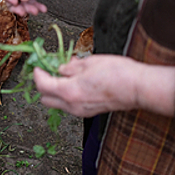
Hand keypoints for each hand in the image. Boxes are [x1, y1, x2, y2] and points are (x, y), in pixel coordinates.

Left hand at [34, 55, 174, 117]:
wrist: (138, 88)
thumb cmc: (118, 73)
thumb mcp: (90, 62)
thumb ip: (71, 67)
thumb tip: (61, 68)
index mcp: (69, 91)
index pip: (42, 85)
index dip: (37, 73)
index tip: (38, 65)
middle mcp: (72, 105)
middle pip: (45, 98)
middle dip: (43, 84)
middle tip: (48, 70)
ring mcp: (80, 111)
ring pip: (57, 103)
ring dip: (55, 90)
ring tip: (64, 74)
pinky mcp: (88, 112)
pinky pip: (69, 105)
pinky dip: (66, 94)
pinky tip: (75, 82)